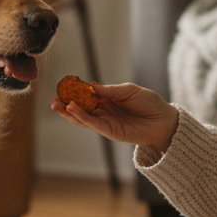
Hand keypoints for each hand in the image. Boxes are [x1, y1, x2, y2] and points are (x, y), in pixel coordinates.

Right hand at [50, 82, 179, 152]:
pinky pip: (93, 124)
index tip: (62, 86)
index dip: (74, 92)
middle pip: (80, 109)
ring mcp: (106, 123)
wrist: (164, 120)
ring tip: (56, 105)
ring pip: (82, 119)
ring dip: (68, 113)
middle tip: (52, 99)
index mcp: (107, 100)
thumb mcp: (129, 90)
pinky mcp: (110, 131)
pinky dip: (82, 117)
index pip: (86, 96)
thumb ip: (111, 90)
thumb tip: (92, 85)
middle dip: (65, 105)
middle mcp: (103, 112)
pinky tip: (72, 110)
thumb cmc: (149, 103)